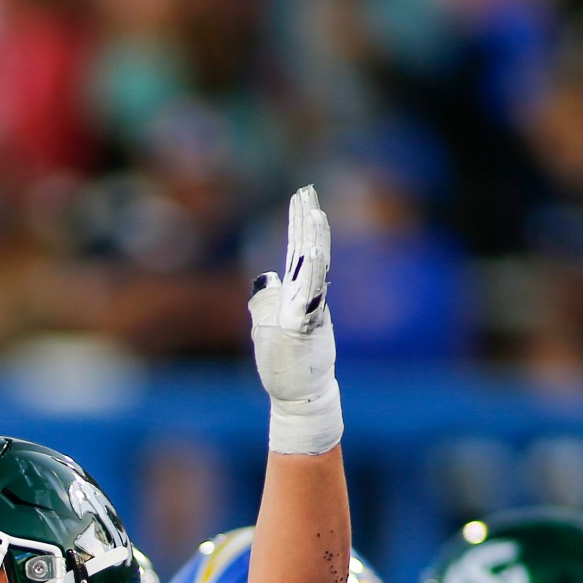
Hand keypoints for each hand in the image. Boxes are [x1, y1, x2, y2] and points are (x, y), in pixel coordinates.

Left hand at [251, 185, 341, 454]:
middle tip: (308, 190)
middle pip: (306, 250)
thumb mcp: (267, 322)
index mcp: (295, 292)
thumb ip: (267, 298)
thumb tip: (266, 276)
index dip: (298, 221)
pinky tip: (316, 253)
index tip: (301, 195)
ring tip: (315, 214)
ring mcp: (307, 309)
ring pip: (313, 268)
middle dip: (306, 220)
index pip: (297, 248)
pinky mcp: (306, 325)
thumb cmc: (284, 360)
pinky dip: (315, 273)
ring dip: (314, 240)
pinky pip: (313, 295)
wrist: (298, 392)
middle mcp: (304, 295)